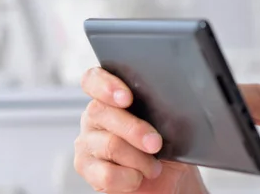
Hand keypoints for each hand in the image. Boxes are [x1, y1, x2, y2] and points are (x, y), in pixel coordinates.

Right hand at [74, 67, 206, 193]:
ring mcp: (87, 142)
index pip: (93, 79)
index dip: (105, 85)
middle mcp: (94, 116)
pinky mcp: (86, 169)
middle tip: (156, 143)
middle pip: (102, 112)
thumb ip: (161, 109)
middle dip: (135, 129)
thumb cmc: (166, 145)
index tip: (127, 97)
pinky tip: (137, 177)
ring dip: (139, 159)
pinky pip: (106, 174)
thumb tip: (173, 107)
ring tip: (154, 167)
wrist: (168, 177)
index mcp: (110, 96)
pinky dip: (129, 178)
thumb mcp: (169, 123)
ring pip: (110, 145)